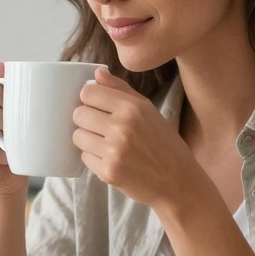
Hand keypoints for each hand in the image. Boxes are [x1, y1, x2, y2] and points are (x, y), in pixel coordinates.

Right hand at [0, 63, 29, 197]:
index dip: (6, 97)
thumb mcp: (10, 104)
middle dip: (9, 122)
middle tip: (19, 128)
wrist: (11, 164)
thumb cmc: (12, 130)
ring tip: (13, 142)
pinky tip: (8, 156)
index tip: (18, 105)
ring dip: (6, 141)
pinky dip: (3, 157)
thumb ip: (4, 83)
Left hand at [72, 67, 199, 207]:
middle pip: (79, 114)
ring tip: (105, 144)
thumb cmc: (163, 144)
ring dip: (87, 140)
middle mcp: (122, 127)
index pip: (88, 93)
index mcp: (133, 107)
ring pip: (78, 136)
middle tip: (100, 128)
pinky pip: (84, 157)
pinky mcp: (108, 172)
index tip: (96, 106)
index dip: (89, 99)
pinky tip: (110, 159)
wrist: (177, 182)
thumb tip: (97, 73)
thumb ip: (121, 90)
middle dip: (86, 120)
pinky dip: (93, 158)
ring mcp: (114, 151)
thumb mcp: (149, 111)